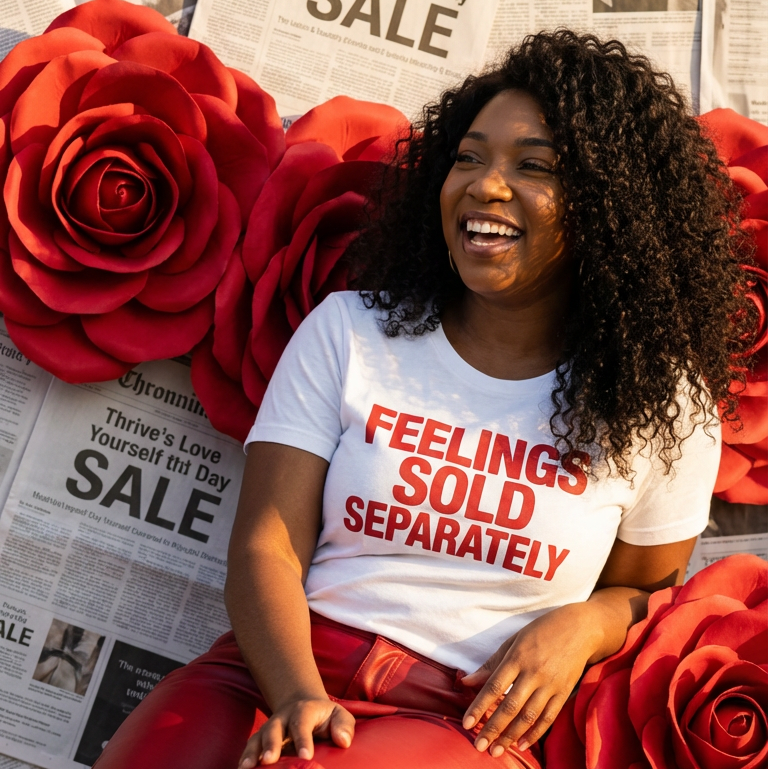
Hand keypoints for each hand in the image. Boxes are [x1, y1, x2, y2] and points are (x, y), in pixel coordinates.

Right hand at [239, 697, 354, 765]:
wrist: (303, 706)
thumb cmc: (325, 717)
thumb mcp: (339, 715)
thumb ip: (343, 725)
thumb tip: (343, 741)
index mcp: (303, 711)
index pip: (302, 723)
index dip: (303, 739)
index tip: (306, 757)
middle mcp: (283, 718)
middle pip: (274, 728)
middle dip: (271, 744)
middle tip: (270, 760)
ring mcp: (270, 728)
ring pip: (258, 738)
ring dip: (252, 752)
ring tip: (247, 768)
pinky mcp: (261, 740)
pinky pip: (251, 748)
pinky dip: (245, 758)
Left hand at [461, 603, 601, 756]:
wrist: (579, 628)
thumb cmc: (540, 632)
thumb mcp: (513, 641)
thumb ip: (491, 664)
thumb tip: (467, 682)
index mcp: (517, 657)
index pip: (494, 686)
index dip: (479, 707)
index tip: (466, 724)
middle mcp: (534, 673)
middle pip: (510, 706)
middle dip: (493, 728)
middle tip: (479, 747)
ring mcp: (550, 684)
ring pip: (529, 716)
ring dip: (511, 736)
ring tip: (496, 750)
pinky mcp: (564, 692)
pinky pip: (548, 717)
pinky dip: (535, 733)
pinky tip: (522, 744)